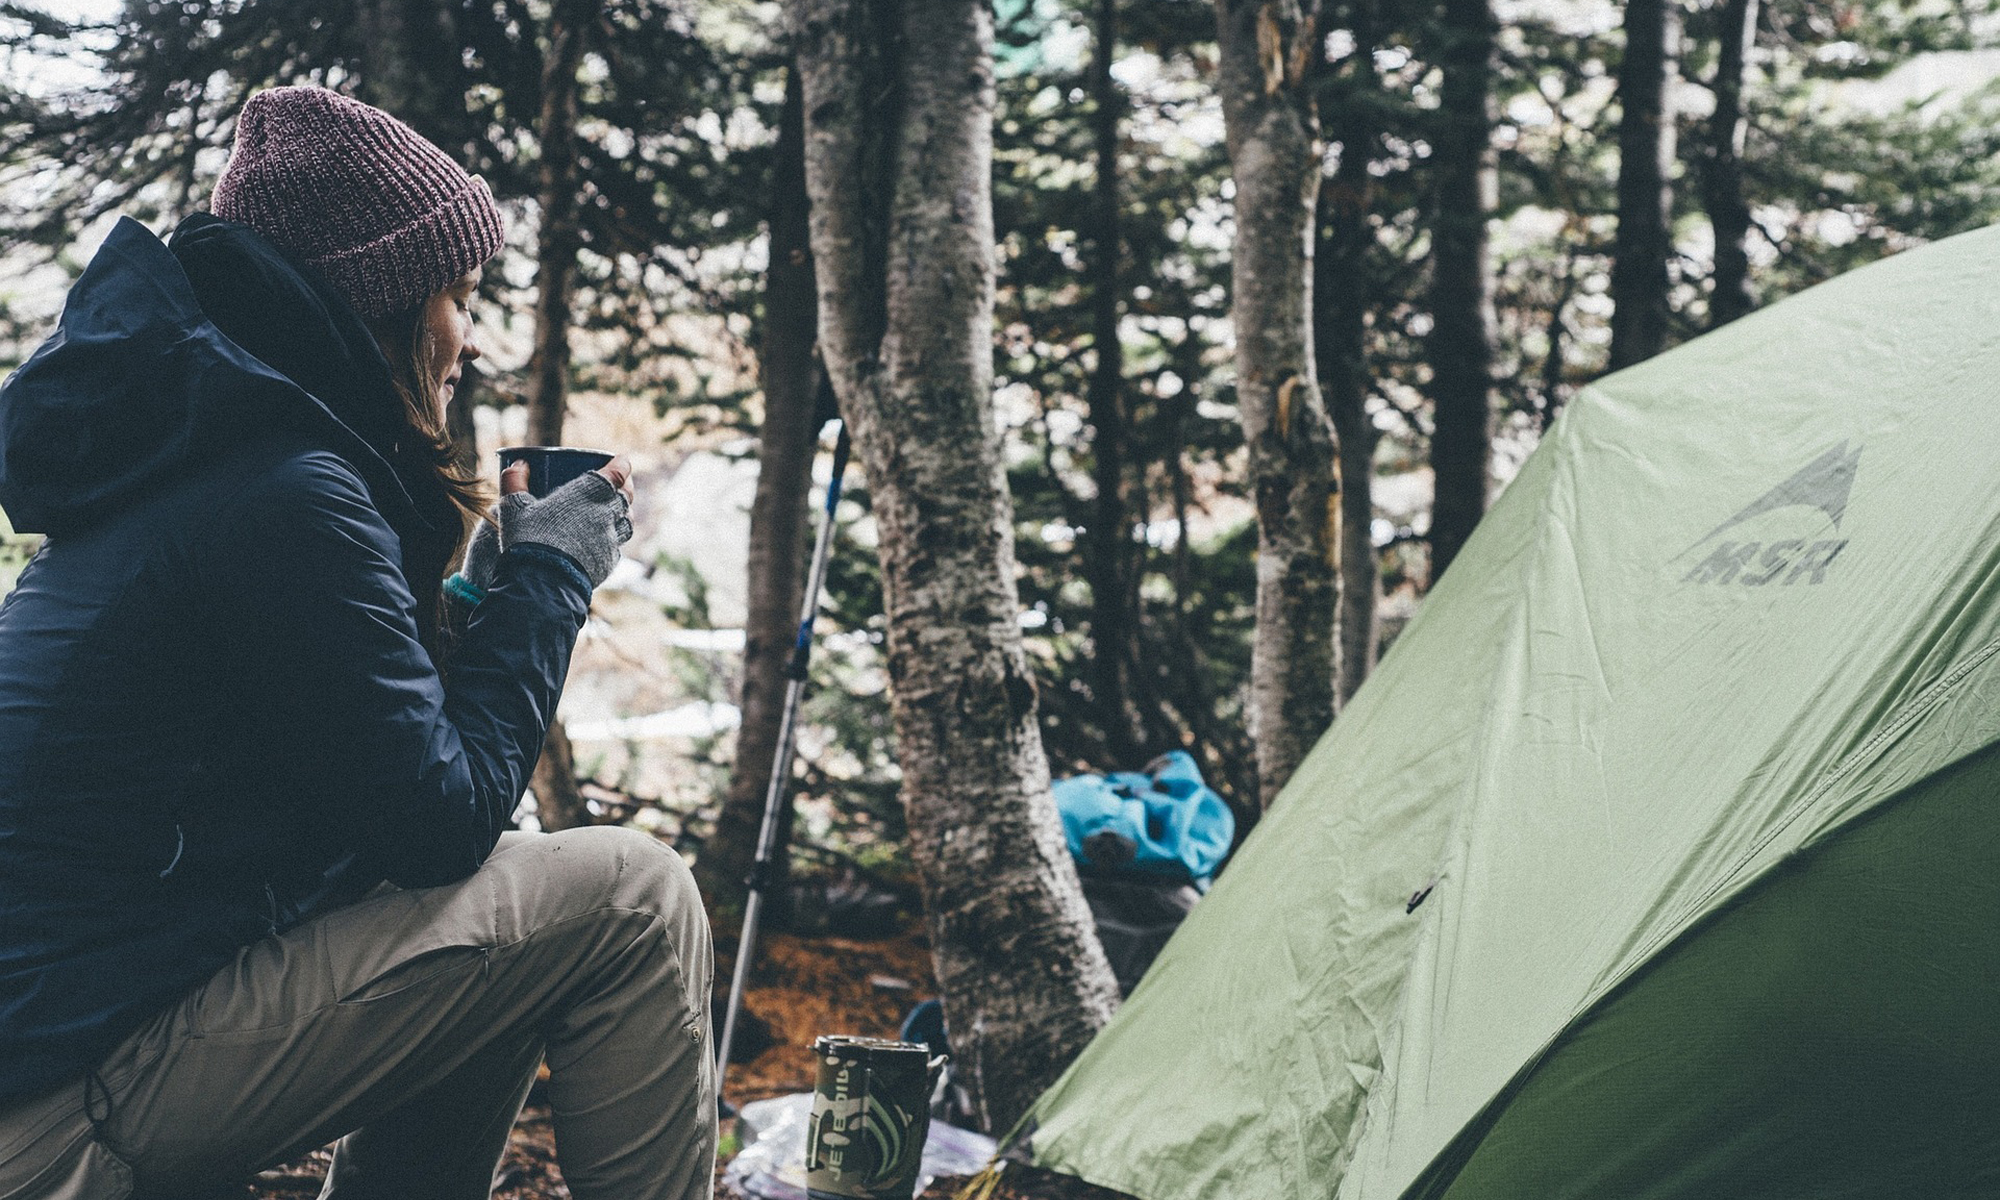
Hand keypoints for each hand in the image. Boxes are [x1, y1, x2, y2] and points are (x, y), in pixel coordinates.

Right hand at [496, 455, 636, 587]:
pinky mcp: (608, 562)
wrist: (543, 583)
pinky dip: (612, 540)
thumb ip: (514, 481)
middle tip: (618, 484)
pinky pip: (616, 546)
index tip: (621, 460)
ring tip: (613, 511)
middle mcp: (606, 514)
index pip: (618, 473)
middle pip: (626, 496)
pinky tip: (601, 540)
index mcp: (589, 493)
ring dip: (622, 514)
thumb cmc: (528, 539)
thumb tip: (517, 464)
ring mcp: (610, 540)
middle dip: (625, 487)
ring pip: (626, 522)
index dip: (622, 465)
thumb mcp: (514, 507)